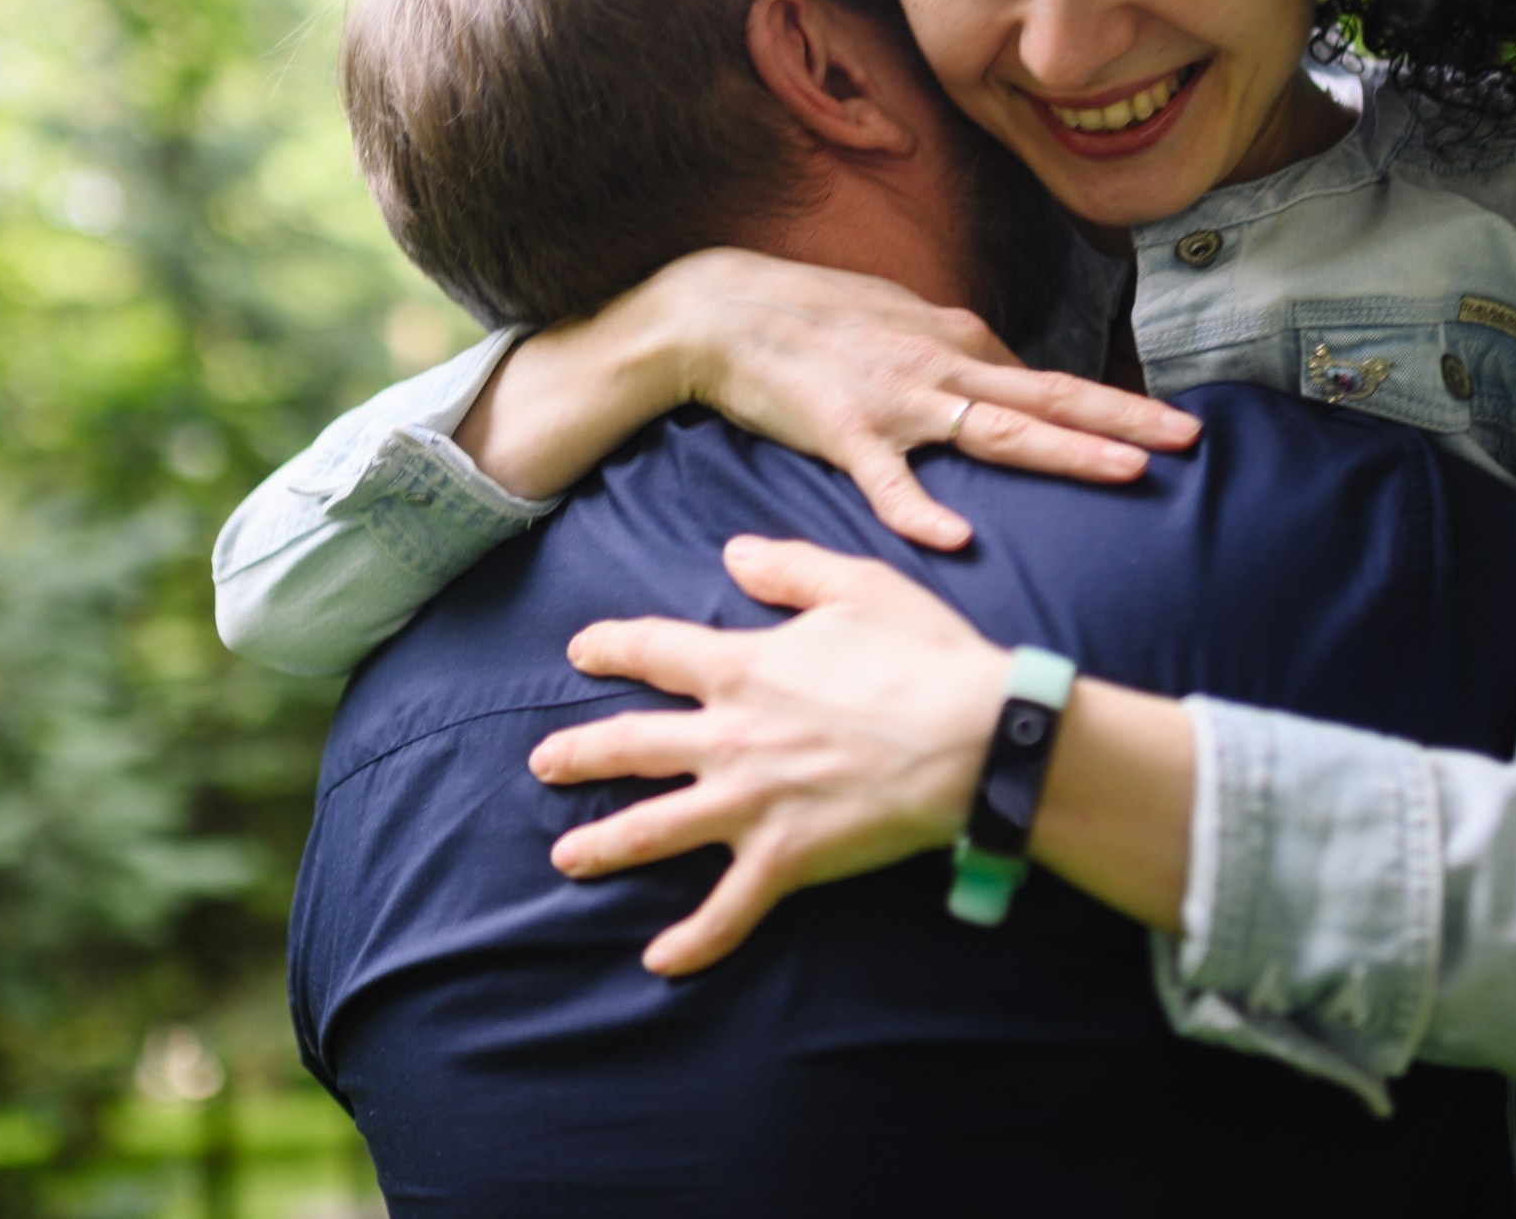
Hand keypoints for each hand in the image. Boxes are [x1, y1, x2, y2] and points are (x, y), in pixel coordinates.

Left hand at [530, 535, 1010, 975]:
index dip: (612, 647)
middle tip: (544, 763)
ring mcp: (750, 805)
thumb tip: (733, 555)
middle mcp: (728, 738)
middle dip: (580, 754)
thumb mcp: (855, 586)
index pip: (654, 651)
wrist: (972, 739)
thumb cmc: (922, 657)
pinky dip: (692, 941)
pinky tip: (659, 960)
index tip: (582, 650)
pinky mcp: (784, 860)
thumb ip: (788, 569)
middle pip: (631, 746)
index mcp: (742, 668)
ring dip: (603, 844)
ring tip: (565, 856)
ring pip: (653, 830)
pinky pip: (727, 910)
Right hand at [663, 249, 1199, 549]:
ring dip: (1068, 450)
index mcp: (955, 341)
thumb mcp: (896, 317)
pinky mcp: (846, 433)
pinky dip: (923, 511)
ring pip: (999, 430)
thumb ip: (951, 348)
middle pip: (1050, 398)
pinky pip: (891, 481)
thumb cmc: (807, 313)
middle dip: (1127, 419)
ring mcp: (898, 401)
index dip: (1112, 404)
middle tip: (1191, 437)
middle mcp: (942, 366)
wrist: (721, 310)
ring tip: (1129, 470)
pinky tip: (958, 538)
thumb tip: (1001, 372)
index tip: (1167, 426)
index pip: (1047, 381)